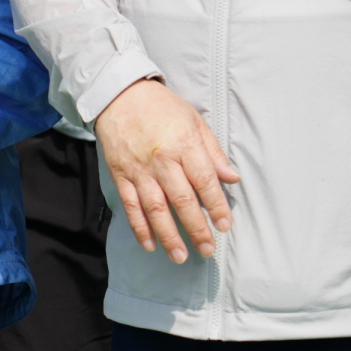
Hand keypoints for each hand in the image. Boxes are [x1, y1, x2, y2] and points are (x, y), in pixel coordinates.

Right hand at [93, 79, 239, 263]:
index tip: (224, 226)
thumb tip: (232, 178)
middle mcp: (162, 160)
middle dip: (196, 228)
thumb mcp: (194, 121)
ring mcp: (139, 170)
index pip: (205, 182)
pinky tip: (149, 244)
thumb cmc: (161, 107)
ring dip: (168, 235)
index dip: (216, 206)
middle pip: (182, 200)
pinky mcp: (120, 175)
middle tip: (207, 250)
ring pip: (155, 208)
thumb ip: (213, 152)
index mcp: (184, 144)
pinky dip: (139, 227)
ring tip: (179, 256)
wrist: (118, 95)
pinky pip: (131, 205)